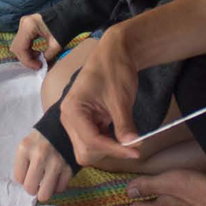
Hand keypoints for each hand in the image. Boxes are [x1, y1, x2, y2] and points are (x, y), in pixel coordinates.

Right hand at [11, 13, 61, 68]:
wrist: (70, 14)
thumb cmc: (65, 26)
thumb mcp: (56, 44)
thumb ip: (47, 57)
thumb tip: (41, 66)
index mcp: (28, 26)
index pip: (20, 48)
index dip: (28, 61)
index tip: (39, 67)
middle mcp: (23, 23)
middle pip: (16, 47)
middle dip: (26, 58)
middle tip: (38, 64)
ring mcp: (23, 23)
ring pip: (18, 45)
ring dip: (26, 54)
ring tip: (39, 58)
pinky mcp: (26, 25)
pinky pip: (22, 41)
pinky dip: (28, 49)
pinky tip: (37, 52)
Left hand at [13, 130, 73, 201]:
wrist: (65, 125)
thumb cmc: (43, 137)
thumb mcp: (28, 143)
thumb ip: (24, 162)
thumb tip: (25, 185)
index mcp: (25, 148)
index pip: (18, 178)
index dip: (23, 178)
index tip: (28, 172)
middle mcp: (39, 155)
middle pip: (30, 188)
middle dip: (33, 187)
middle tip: (36, 181)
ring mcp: (56, 162)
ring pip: (45, 194)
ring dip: (45, 191)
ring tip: (46, 182)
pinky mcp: (69, 167)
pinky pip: (60, 189)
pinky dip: (58, 186)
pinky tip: (57, 177)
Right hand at [59, 26, 141, 165]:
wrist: (114, 53)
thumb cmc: (114, 70)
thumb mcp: (121, 99)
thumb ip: (124, 125)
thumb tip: (133, 146)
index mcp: (72, 110)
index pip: (91, 141)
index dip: (114, 149)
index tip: (136, 151)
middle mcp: (68, 118)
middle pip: (84, 151)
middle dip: (107, 152)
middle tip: (130, 144)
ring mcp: (75, 121)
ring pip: (87, 150)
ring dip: (107, 149)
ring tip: (126, 138)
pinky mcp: (83, 121)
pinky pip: (92, 141)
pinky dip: (107, 143)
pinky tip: (119, 134)